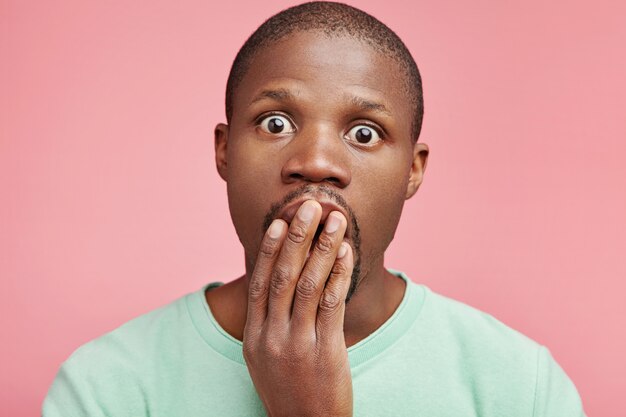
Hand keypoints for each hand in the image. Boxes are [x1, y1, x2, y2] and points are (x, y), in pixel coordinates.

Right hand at [243, 200, 353, 416]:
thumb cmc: (289, 389)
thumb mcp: (266, 357)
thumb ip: (269, 322)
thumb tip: (281, 285)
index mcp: (253, 336)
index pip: (260, 283)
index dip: (270, 249)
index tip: (279, 222)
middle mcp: (270, 336)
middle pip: (283, 276)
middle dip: (297, 237)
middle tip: (309, 207)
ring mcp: (296, 345)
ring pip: (308, 285)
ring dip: (322, 248)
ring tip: (333, 220)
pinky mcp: (324, 353)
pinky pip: (331, 305)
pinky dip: (338, 275)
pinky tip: (345, 253)